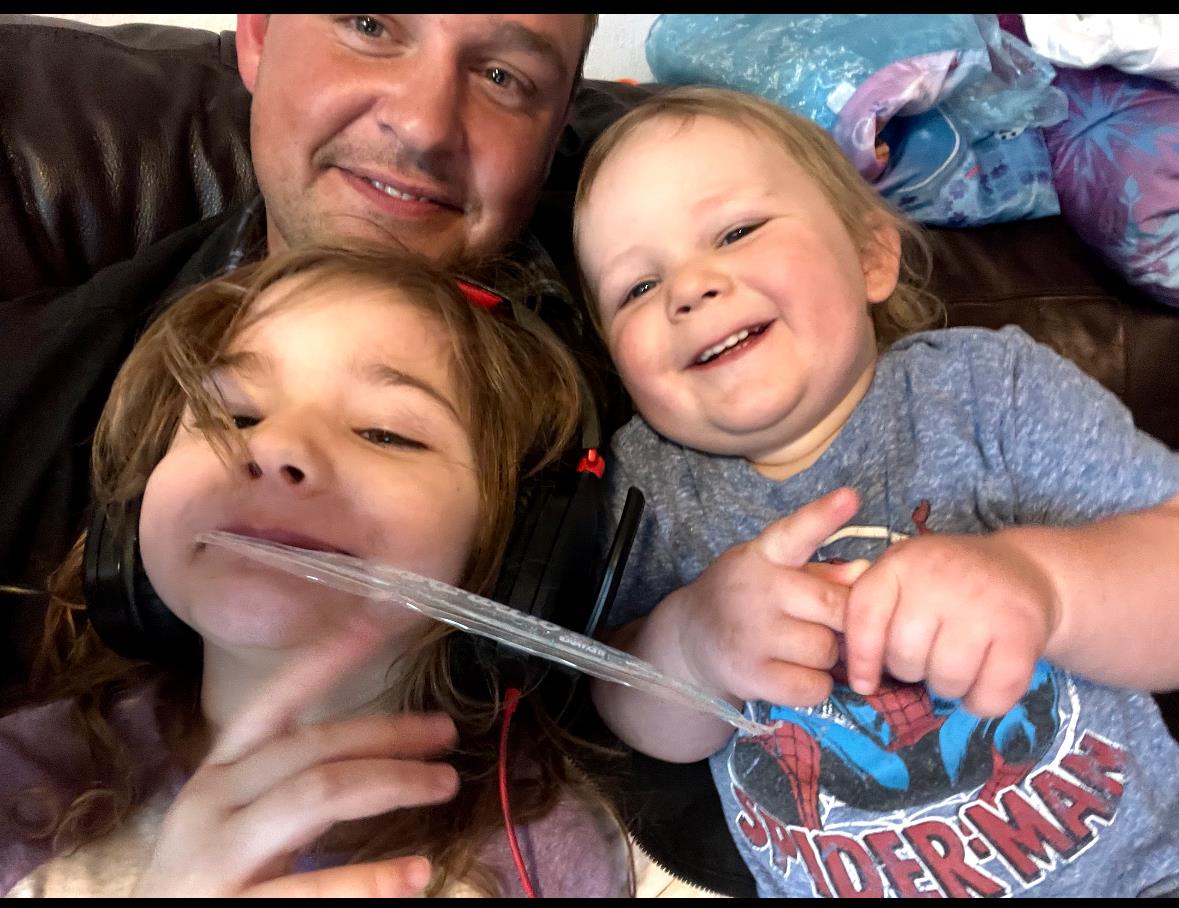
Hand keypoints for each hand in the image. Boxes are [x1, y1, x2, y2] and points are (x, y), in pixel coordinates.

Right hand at [132, 618, 459, 897]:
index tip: (373, 627)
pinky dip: (372, 879)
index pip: (273, 705)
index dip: (321, 664)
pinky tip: (417, 871)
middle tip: (445, 732)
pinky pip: (313, 889)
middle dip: (386, 733)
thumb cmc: (204, 886)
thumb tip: (368, 757)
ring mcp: (217, 858)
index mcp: (218, 777)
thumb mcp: (233, 822)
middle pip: (312, 748)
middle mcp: (212, 805)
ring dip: (392, 782)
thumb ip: (287, 786)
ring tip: (444, 784)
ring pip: (317, 793)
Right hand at [667, 487, 861, 706]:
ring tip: (800, 647)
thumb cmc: (747, 599)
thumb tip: (863, 573)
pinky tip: (794, 672)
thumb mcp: (774, 572)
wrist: (692, 639)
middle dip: (843, 620)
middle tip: (829, 623)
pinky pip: (813, 686)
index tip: (851, 497)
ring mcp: (749, 635)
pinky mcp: (749, 674)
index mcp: (763, 556)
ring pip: (826, 650)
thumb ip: (819, 573)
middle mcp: (754, 590)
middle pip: (833, 607)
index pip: (796, 533)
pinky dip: (814, 684)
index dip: (824, 516)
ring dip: (826, 655)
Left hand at [844, 532, 1059, 716]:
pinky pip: (990, 695)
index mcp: (902, 564)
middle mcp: (939, 579)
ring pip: (946, 679)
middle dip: (912, 670)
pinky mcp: (1021, 633)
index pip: (865, 615)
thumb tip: (836, 641)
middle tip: (930, 655)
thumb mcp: (903, 573)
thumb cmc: (949, 580)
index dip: (860, 656)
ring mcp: (983, 605)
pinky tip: (985, 681)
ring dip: (949, 687)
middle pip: (904, 657)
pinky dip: (983, 702)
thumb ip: (869, 603)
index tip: (864, 683)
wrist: (1024, 570)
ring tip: (958, 663)